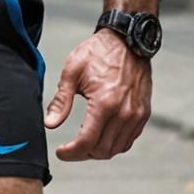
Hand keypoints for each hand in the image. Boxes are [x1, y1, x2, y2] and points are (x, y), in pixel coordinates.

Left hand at [44, 31, 151, 159]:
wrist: (127, 39)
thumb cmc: (97, 52)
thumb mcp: (72, 71)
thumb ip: (61, 101)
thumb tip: (49, 124)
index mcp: (104, 103)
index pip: (87, 142)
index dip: (71, 152)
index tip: (61, 152)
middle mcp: (124, 113)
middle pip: (103, 150)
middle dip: (83, 154)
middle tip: (70, 148)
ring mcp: (136, 115)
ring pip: (117, 149)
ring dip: (99, 151)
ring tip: (84, 144)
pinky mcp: (144, 113)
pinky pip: (129, 140)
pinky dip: (114, 144)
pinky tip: (102, 136)